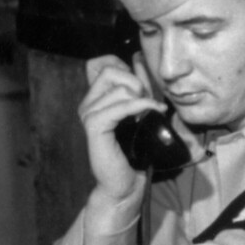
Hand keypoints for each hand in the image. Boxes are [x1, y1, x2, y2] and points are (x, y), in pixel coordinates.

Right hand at [78, 54, 174, 198]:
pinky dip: (142, 106)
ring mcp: (88, 114)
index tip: (142, 85)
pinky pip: (120, 106)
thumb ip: (140, 87)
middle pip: (109, 70)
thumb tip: (140, 60)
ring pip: (118, 88)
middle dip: (136, 82)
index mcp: (96, 98)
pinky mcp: (95, 127)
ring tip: (151, 112)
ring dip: (142, 97)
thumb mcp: (142, 112)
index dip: (124, 67)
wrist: (125, 184)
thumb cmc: (135, 152)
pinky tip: (155, 112)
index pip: (100, 63)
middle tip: (149, 102)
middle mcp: (88, 103)